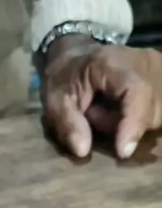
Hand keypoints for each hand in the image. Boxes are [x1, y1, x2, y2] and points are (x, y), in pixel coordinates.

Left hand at [43, 35, 161, 158]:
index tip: (123, 152)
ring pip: (155, 115)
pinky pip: (156, 113)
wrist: (79, 55)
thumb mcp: (56, 99)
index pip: (138, 92)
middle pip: (150, 110)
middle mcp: (145, 64)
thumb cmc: (67, 77)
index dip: (134, 124)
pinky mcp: (160, 82)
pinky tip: (120, 111)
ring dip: (130, 123)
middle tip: (92, 114)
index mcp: (115, 63)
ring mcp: (157, 71)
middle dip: (122, 125)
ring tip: (104, 110)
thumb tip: (82, 151)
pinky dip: (138, 120)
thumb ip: (68, 124)